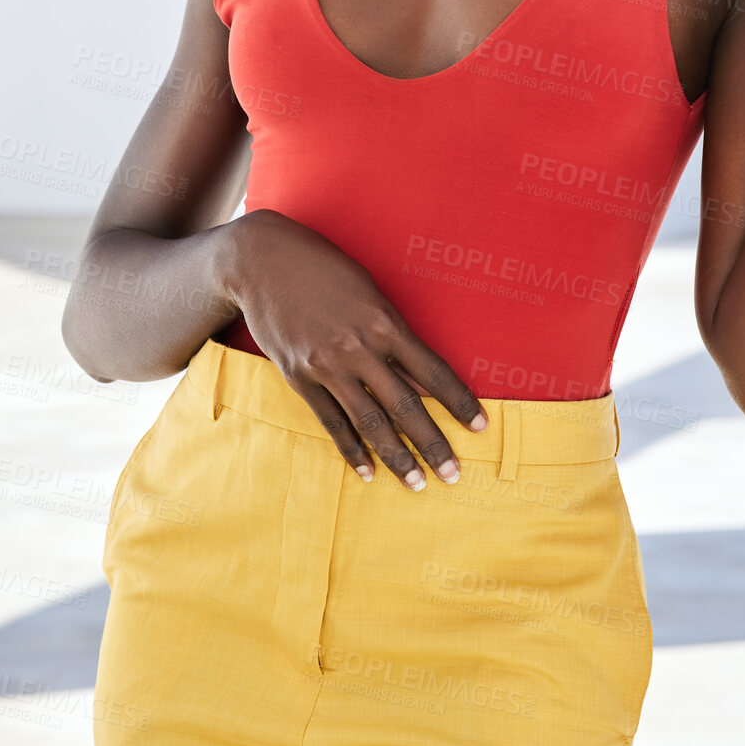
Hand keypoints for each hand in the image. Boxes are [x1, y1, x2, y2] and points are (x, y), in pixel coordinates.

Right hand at [217, 209, 487, 488]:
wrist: (263, 261)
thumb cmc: (325, 269)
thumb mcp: (369, 292)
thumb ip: (395, 336)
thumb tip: (423, 382)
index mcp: (383, 322)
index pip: (432, 371)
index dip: (459, 401)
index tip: (481, 427)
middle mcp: (358, 348)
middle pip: (405, 405)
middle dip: (433, 443)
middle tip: (454, 475)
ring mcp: (326, 366)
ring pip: (369, 421)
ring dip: (396, 457)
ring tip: (418, 484)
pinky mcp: (299, 378)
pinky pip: (331, 421)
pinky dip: (350, 449)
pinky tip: (367, 472)